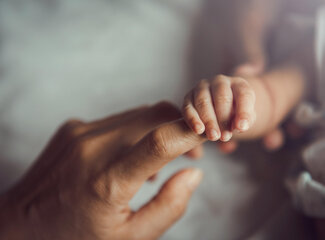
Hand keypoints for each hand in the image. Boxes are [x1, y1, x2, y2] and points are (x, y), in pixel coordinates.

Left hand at [0, 102, 204, 239]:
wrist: (21, 224)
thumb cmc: (77, 238)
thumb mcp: (129, 239)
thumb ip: (169, 206)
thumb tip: (194, 173)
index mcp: (108, 183)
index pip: (160, 142)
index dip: (192, 132)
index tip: (212, 133)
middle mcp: (92, 149)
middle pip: (154, 116)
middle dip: (181, 127)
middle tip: (192, 151)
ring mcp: (80, 133)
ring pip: (138, 114)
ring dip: (158, 129)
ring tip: (156, 161)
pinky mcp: (74, 127)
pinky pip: (118, 120)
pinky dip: (135, 132)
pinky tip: (128, 157)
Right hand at [182, 75, 255, 141]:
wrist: (217, 113)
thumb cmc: (234, 116)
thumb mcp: (244, 119)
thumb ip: (245, 122)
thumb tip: (239, 127)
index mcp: (238, 84)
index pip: (243, 94)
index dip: (243, 112)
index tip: (241, 128)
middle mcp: (220, 82)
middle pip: (222, 97)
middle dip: (224, 119)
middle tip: (225, 137)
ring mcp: (202, 88)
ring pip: (204, 102)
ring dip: (209, 121)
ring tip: (214, 136)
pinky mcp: (188, 97)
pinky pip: (188, 107)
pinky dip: (193, 119)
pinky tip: (199, 130)